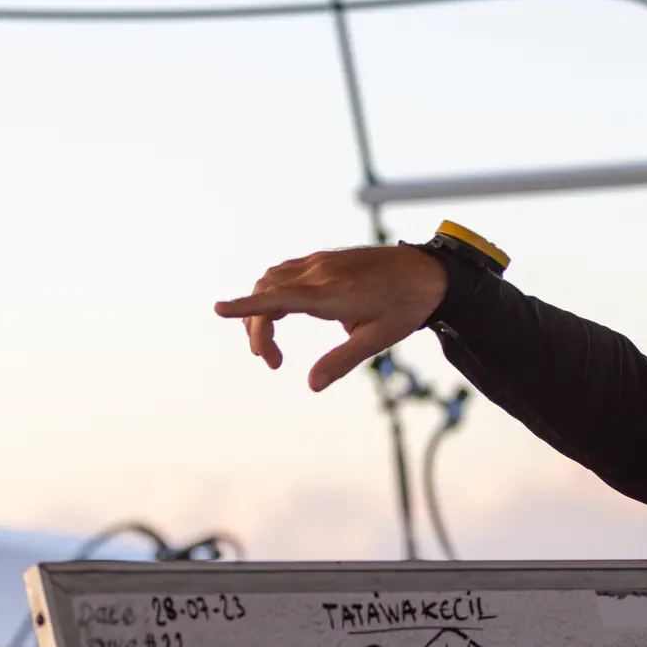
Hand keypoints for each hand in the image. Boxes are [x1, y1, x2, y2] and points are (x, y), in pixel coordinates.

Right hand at [214, 245, 447, 390]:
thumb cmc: (405, 307)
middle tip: (271, 362)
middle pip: (266, 292)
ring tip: (271, 346)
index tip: (217, 309)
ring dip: (262, 309)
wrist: (429, 272)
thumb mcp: (376, 340)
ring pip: (272, 280)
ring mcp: (320, 263)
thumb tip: (312, 385)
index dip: (245, 306)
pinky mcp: (325, 260)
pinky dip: (274, 293)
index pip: (276, 298)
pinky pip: (286, 273)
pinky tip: (284, 314)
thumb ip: (341, 362)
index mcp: (330, 293)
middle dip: (255, 326)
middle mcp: (319, 273)